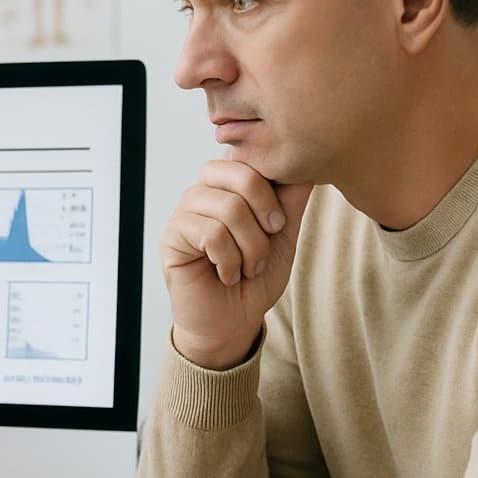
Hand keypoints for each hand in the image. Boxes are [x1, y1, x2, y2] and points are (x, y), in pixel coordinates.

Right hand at [161, 159, 312, 368]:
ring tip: (248, 267)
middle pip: (241, 172)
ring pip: (228, 208)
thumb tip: (305, 162)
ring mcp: (185, 210)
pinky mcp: (172, 235)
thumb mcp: (284, 234)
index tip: (279, 222)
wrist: (233, 322)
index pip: (252, 155)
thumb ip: (290, 197)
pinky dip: (229, 261)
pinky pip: (211, 234)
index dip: (273, 183)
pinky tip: (226, 274)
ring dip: (250, 246)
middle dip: (266, 211)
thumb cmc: (255, 278)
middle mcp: (205, 189)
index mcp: (230, 182)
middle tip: (270, 239)